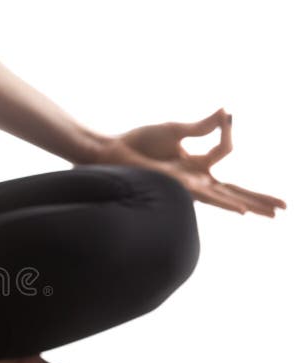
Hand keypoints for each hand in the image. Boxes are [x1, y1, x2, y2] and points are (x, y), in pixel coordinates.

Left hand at [100, 108, 285, 216]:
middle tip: (285, 208)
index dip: (227, 130)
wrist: (114, 152)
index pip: (225, 150)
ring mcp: (188, 186)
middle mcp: (195, 180)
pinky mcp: (179, 187)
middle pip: (235, 190)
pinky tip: (242, 211)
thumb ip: (202, 126)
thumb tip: (226, 112)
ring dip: (251, 204)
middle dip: (260, 198)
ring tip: (271, 214)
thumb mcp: (176, 130)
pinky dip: (227, 202)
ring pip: (227, 197)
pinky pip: (208, 196)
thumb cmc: (139, 143)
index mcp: (195, 165)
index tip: (225, 114)